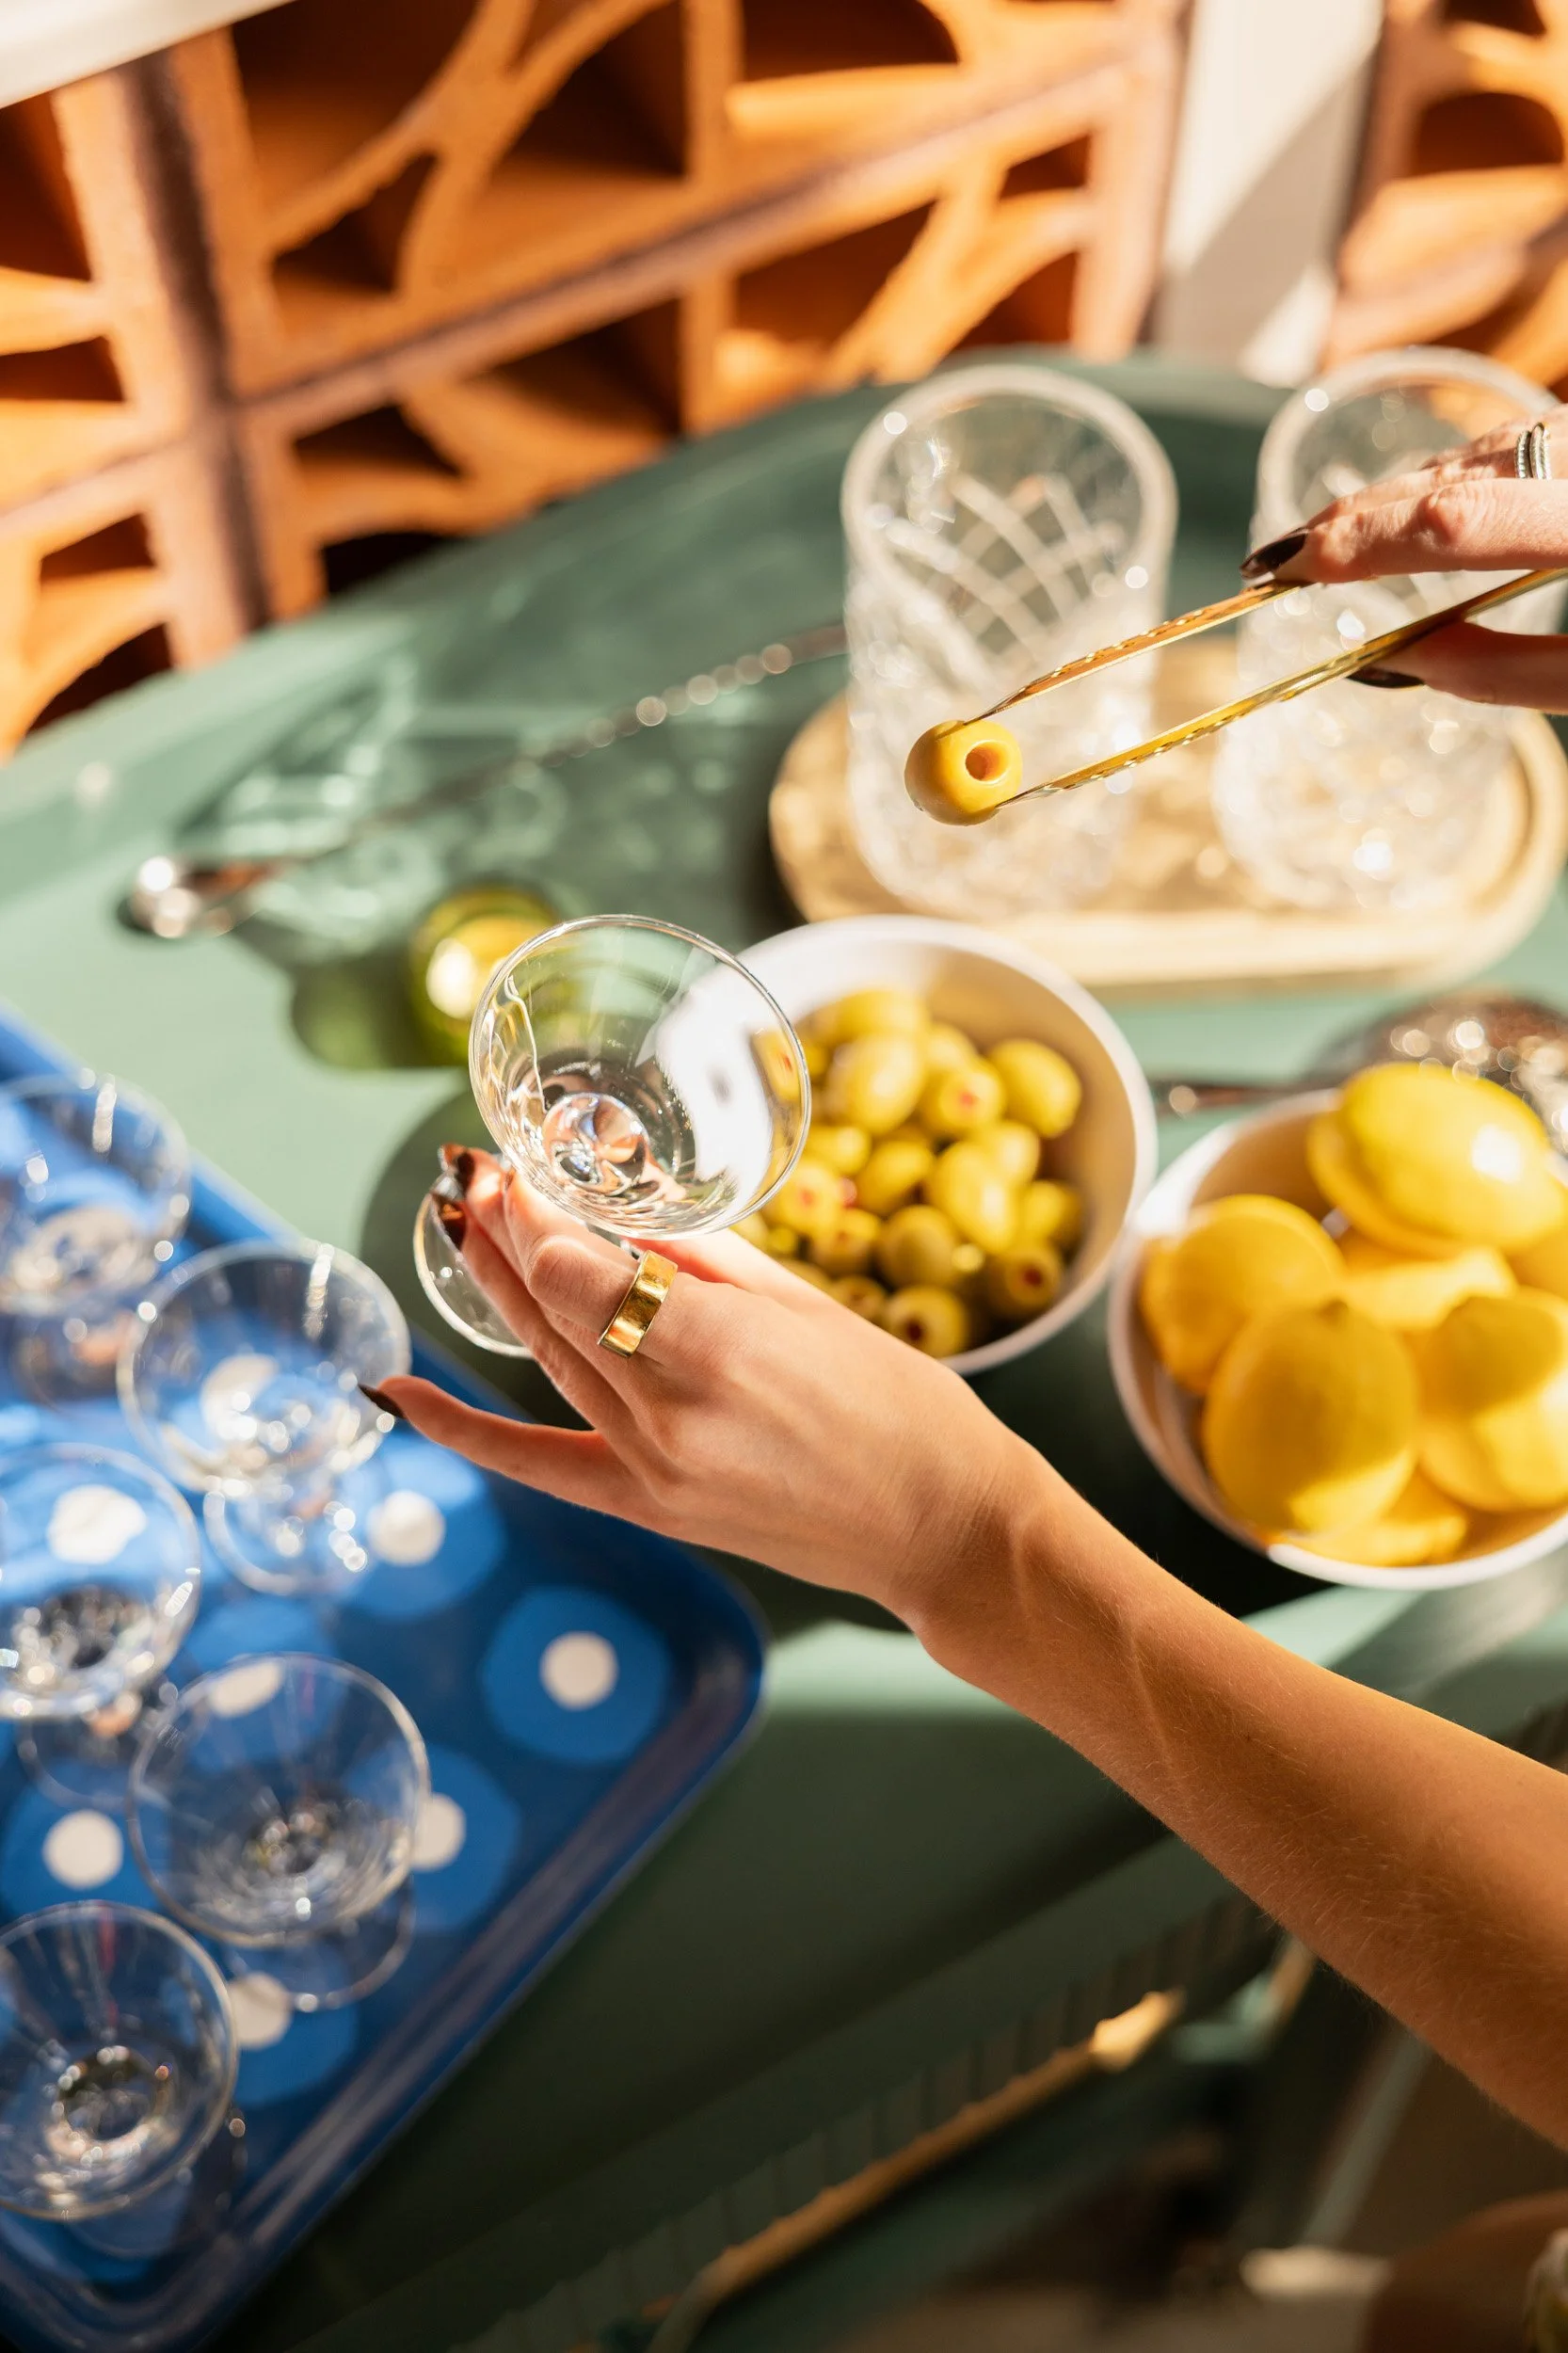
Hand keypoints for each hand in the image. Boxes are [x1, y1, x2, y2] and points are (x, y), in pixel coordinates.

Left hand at [380, 1151, 1043, 1623]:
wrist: (942, 1526)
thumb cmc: (903, 1405)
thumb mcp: (808, 1305)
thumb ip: (703, 1260)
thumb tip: (623, 1217)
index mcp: (716, 1349)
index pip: (577, 1270)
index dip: (530, 1213)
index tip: (510, 1167)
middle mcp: (668, 1413)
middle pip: (551, 1308)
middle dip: (504, 1234)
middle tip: (470, 1176)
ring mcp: (653, 1469)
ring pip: (546, 1363)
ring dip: (496, 1290)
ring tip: (461, 1225)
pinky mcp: (650, 1509)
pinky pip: (535, 1460)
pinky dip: (460, 1428)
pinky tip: (394, 1394)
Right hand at [1245, 403, 1567, 709]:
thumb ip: (1509, 670)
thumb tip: (1403, 658)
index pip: (1457, 525)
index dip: (1365, 543)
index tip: (1294, 567)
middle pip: (1450, 480)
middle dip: (1355, 516)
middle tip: (1279, 555)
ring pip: (1474, 454)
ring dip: (1394, 494)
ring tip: (1327, 533)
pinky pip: (1509, 444)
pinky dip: (1447, 476)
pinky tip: (1410, 500)